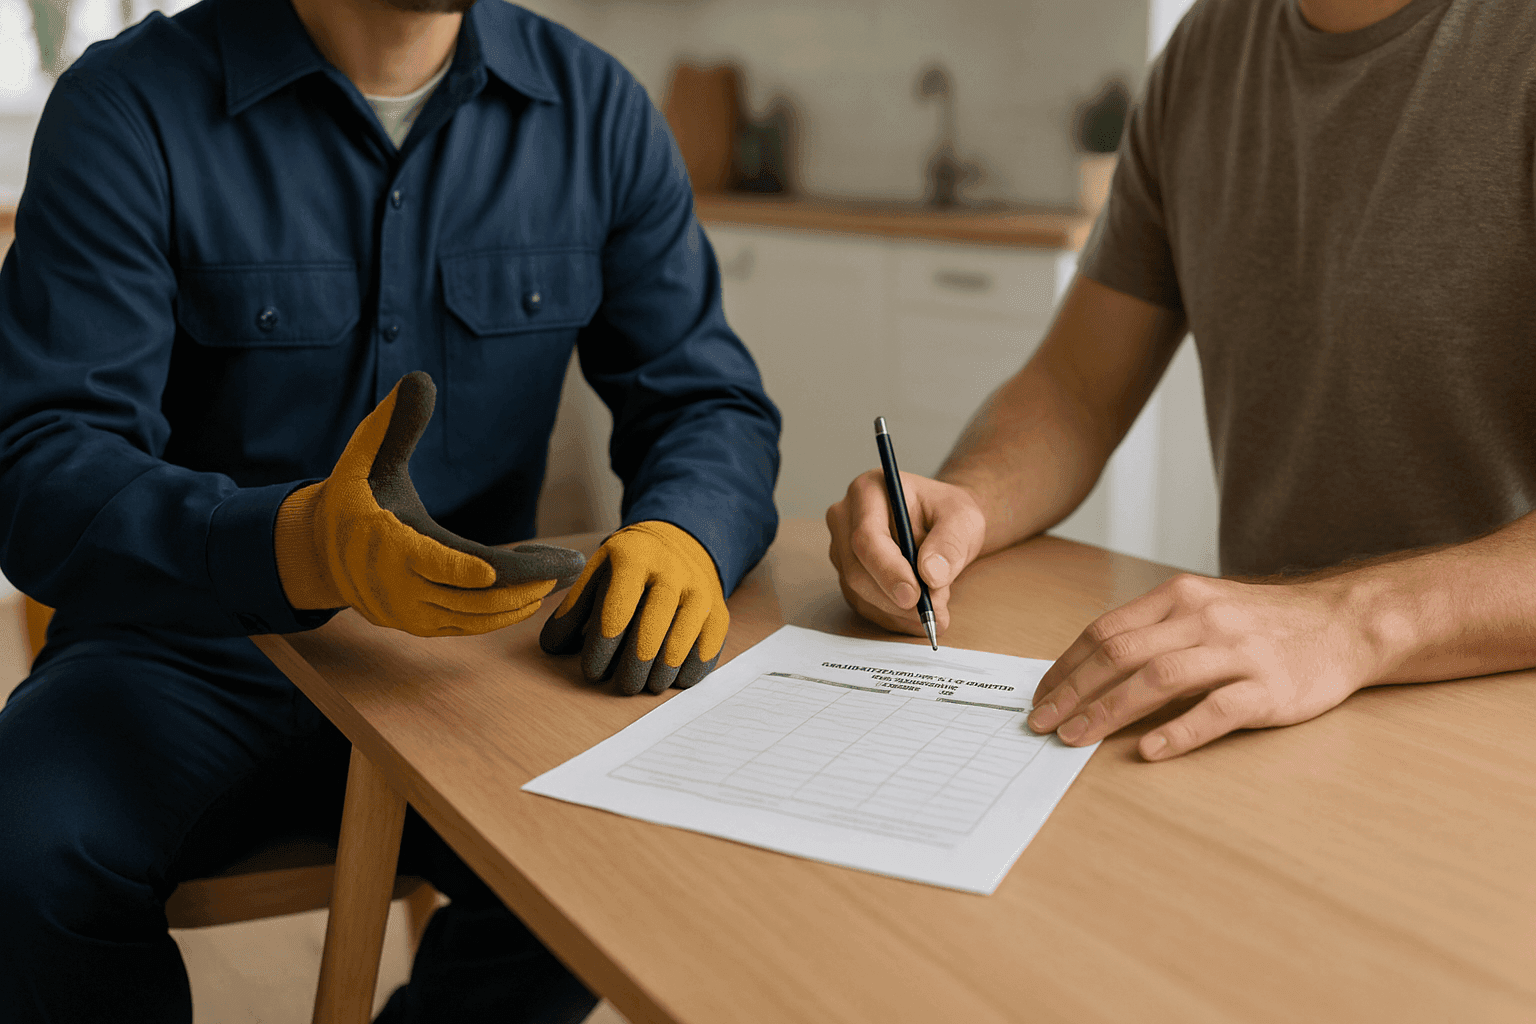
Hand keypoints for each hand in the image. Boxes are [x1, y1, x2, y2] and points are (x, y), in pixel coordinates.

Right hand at [274, 372, 585, 635]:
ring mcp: (410, 613)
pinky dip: (505, 612)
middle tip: (570, 566)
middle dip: (525, 583)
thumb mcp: (366, 455)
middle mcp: (398, 587)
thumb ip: (396, 423)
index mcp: (388, 544)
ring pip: (476, 617)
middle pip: (471, 596)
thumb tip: (420, 378)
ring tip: (562, 574)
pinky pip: (470, 626)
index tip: (515, 569)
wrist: (321, 548)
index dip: (472, 570)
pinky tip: (536, 589)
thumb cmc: (355, 493)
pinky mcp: (422, 625)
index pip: (436, 564)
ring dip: (522, 600)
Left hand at [538, 521, 727, 693]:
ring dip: (661, 673)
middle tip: (623, 686)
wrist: (679, 543)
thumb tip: (552, 648)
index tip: (592, 672)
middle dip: (634, 666)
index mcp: (634, 558)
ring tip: (646, 686)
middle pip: (652, 630)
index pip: (617, 610)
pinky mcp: (719, 611)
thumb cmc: (628, 569)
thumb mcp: (597, 575)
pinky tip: (673, 680)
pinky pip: (707, 649)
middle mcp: (672, 571)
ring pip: (682, 643)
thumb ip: (573, 610)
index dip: (602, 647)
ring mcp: (700, 591)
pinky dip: (689, 672)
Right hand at [825, 469, 985, 636]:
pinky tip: (919, 615)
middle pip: (857, 570)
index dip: (888, 571)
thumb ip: (950, 543)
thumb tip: (931, 575)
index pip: (866, 537)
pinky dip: (894, 617)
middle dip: (896, 599)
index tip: (915, 597)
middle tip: (936, 612)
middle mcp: (845, 518)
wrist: (942, 526)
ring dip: (899, 611)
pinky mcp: (847, 575)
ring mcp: (841, 548)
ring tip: (937, 608)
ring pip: (859, 592)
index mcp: (868, 491)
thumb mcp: (963, 519)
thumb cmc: (948, 514)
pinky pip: (864, 605)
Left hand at [1026, 573, 1379, 759]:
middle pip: (1121, 653)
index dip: (1066, 666)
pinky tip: (1149, 750)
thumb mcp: (1204, 609)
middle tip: (1042, 723)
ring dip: (1108, 711)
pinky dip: (1179, 731)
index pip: (1105, 631)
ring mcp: (1237, 652)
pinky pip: (1217, 710)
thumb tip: (1089, 669)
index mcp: (1179, 598)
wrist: (1345, 624)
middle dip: (1072, 691)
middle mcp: (1203, 618)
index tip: (1041, 696)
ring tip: (1076, 738)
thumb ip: (1154, 632)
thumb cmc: (1264, 624)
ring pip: (1158, 678)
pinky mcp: (1269, 687)